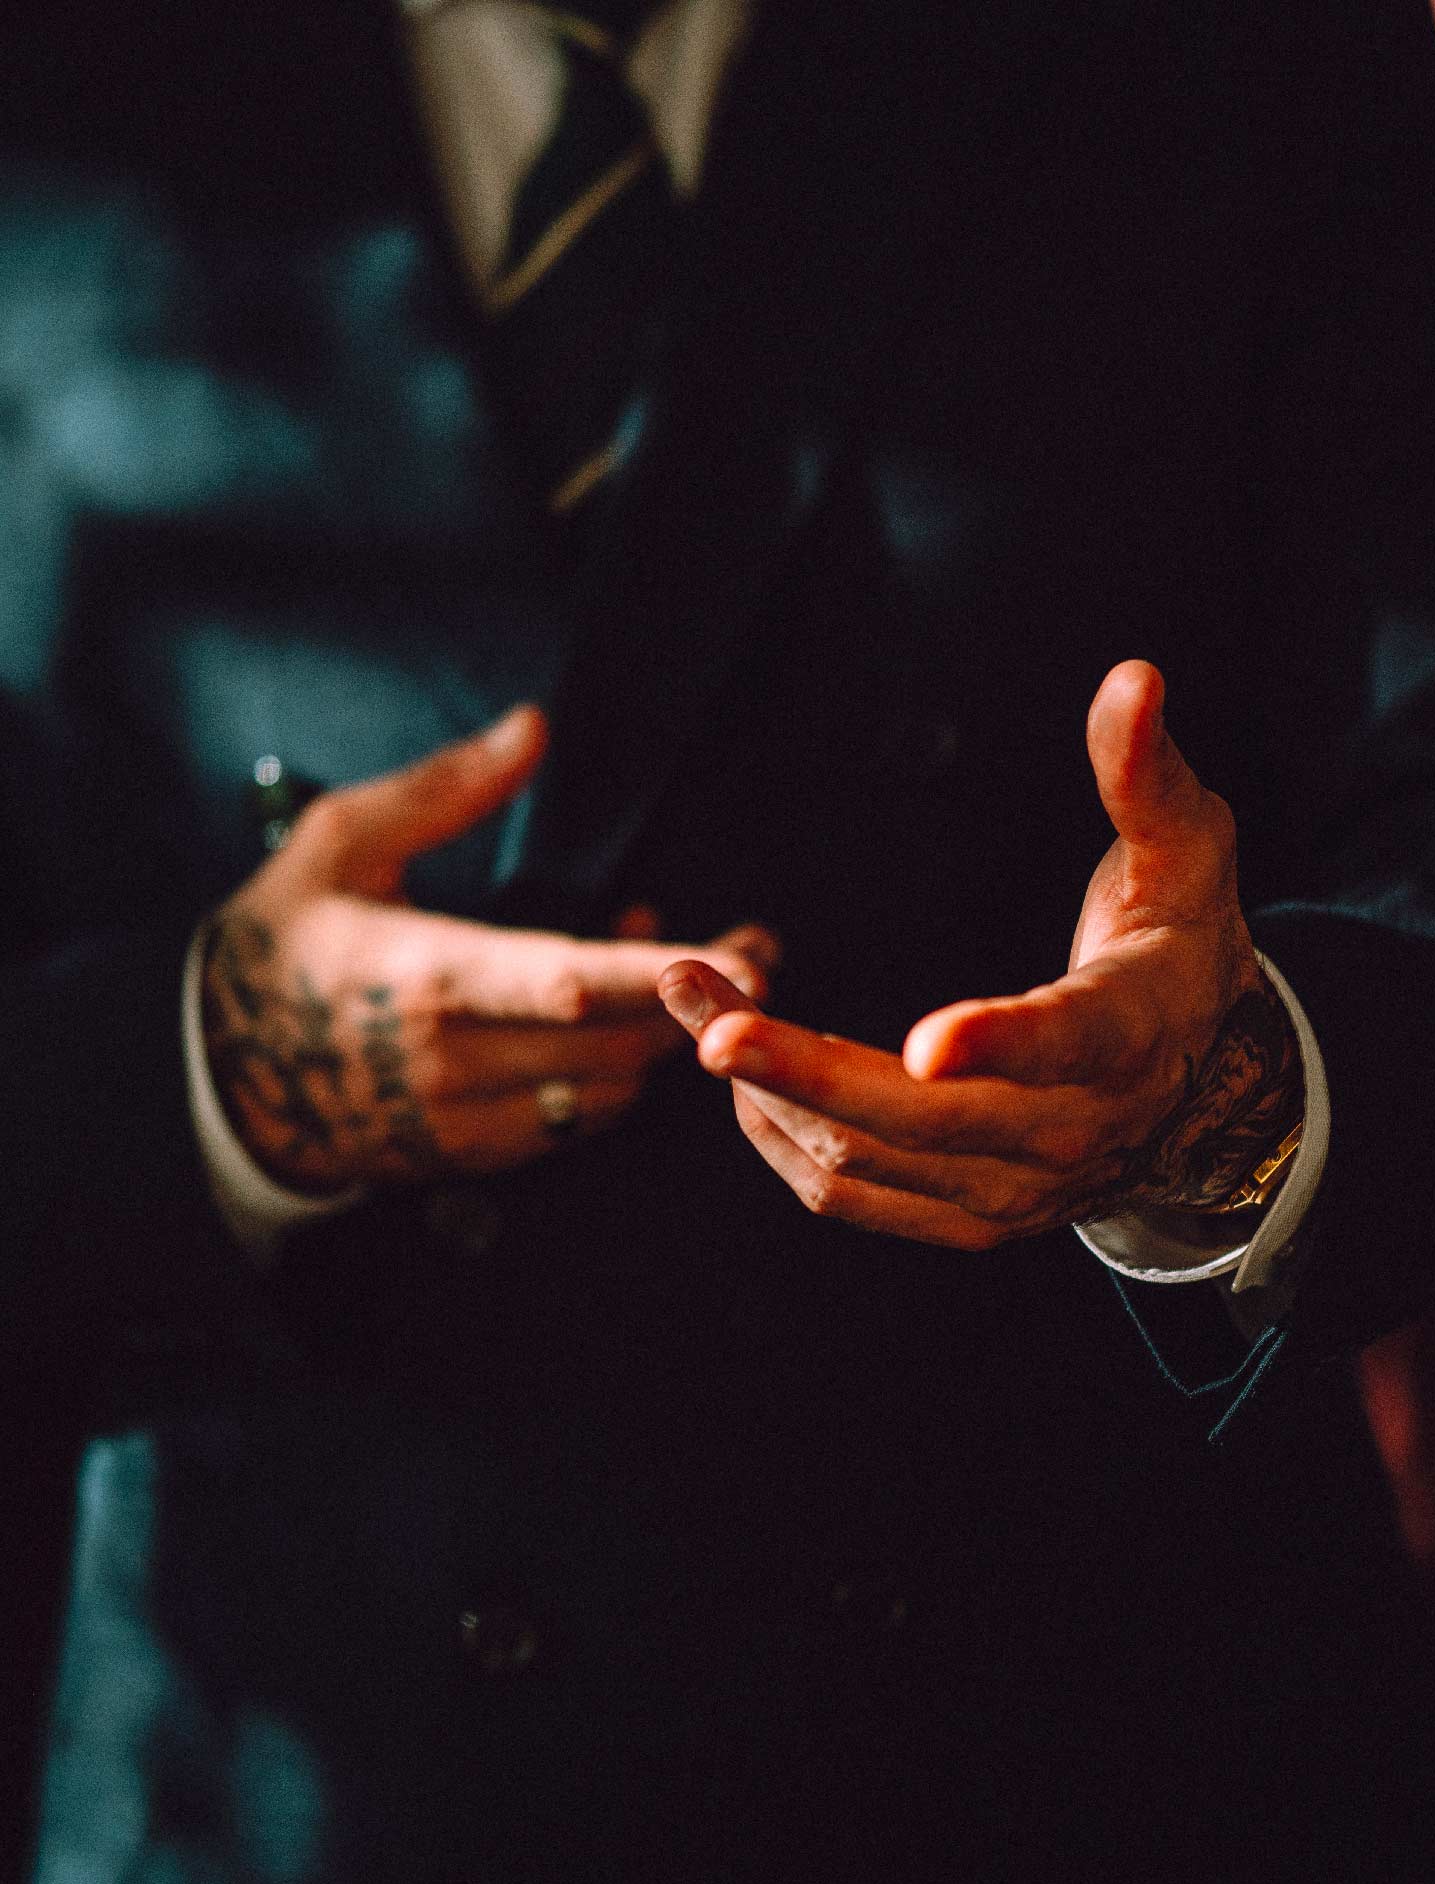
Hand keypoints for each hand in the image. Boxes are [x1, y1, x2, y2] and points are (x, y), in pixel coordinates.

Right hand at [202, 706, 776, 1191]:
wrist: (225, 1072)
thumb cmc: (286, 940)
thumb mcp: (341, 841)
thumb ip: (445, 788)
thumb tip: (533, 727)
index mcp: (423, 975)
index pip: (563, 983)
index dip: (657, 973)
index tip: (741, 952)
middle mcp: (452, 1059)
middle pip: (613, 1043)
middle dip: (700, 1000)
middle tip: (757, 945)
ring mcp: (465, 1118)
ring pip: (609, 1090)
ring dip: (660, 1032)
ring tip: (674, 966)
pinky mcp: (475, 1154)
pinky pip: (580, 1124)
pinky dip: (618, 1073)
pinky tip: (615, 1018)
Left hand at [658, 661, 1301, 1251]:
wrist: (1203, 1087)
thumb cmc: (1179, 945)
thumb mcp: (1185, 852)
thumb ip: (1145, 772)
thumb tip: (1133, 677)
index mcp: (1125, 1036)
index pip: (1060, 1045)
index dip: (993, 1044)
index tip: (923, 1040)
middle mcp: (1066, 1134)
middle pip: (914, 1119)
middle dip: (794, 1063)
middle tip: (696, 1002)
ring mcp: (1011, 1192)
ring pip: (859, 1161)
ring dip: (761, 1091)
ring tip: (691, 1005)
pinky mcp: (966, 1220)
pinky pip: (850, 1196)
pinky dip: (780, 1137)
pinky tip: (741, 1075)